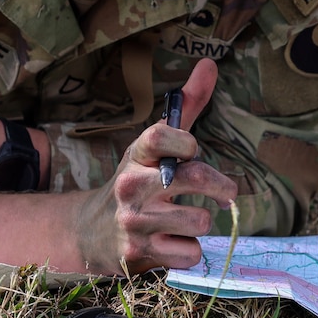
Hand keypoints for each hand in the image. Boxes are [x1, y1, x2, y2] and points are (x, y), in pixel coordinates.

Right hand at [73, 58, 237, 274]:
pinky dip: (189, 251)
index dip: (186, 141)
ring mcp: (134, 221)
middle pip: (196, 179)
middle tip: (226, 192)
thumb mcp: (155, 144)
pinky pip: (190, 254)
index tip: (193, 151)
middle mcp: (131, 185)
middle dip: (223, 187)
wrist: (92, 232)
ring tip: (186, 220)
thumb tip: (210, 64)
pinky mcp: (138, 253)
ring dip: (201, 222)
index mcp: (137, 154)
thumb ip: (186, 106)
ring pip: (199, 221)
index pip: (161, 134)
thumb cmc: (138, 181)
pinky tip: (174, 243)